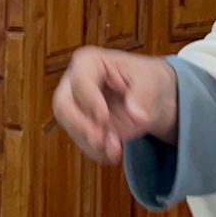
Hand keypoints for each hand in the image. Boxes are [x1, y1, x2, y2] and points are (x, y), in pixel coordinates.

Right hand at [51, 47, 179, 164]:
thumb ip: (144, 94)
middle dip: (80, 125)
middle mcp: (75, 83)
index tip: (103, 116)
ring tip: (115, 149)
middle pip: (63, 105)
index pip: (80, 80)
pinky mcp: (82, 127)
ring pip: (71, 128)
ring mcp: (76, 106)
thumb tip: (136, 115)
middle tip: (100, 139)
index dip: (89, 100)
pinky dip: (97, 151)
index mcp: (89, 62)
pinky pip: (82, 142)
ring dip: (91, 143)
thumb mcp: (152, 79)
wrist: (152, 97)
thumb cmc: (147, 79)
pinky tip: (113, 154)